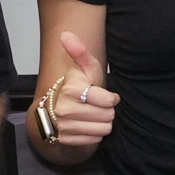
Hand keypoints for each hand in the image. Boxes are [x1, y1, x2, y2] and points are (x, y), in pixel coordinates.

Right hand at [34, 30, 117, 151]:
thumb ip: (80, 51)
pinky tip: (87, 124)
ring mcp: (64, 125)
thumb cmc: (82, 86)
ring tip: (93, 114)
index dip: (111, 98)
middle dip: (107, 110)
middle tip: (97, 105)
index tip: (103, 94)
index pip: (109, 101)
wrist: (65, 107)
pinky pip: (95, 139)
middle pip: (108, 115)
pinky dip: (95, 133)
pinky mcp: (66, 139)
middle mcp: (64, 108)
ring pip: (104, 128)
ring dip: (103, 122)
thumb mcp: (86, 68)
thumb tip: (66, 34)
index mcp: (71, 89)